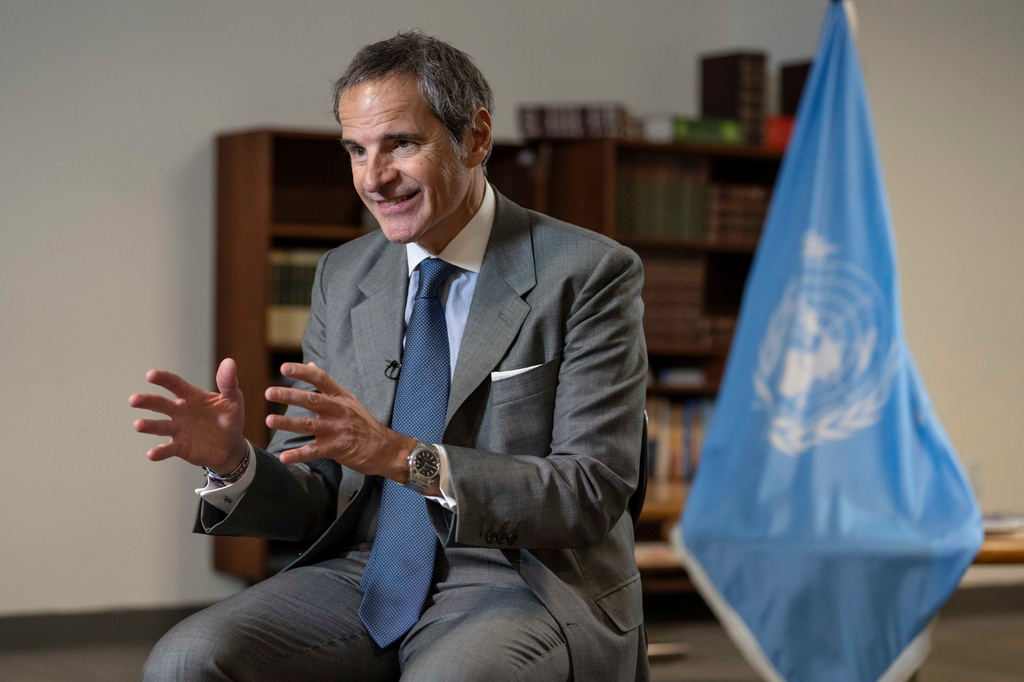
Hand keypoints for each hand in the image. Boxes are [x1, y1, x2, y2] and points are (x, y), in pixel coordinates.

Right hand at [129, 358, 247, 472]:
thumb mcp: (233, 399)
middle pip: (160, 404)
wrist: (231, 446)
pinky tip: (152, 454)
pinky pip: (168, 449)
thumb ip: (228, 383)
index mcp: (191, 396)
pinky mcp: (180, 447)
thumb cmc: (229, 419)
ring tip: (138, 425)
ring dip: (148, 425)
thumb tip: (229, 362)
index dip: (163, 379)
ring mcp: (178, 429)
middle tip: (134, 400)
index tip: (151, 375)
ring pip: (160, 426)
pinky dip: (159, 452)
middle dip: (147, 401)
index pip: (175, 384)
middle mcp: (180, 412)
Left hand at [265, 362, 414, 480]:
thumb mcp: (349, 400)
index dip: (302, 372)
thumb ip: (328, 386)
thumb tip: (311, 364)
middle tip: (269, 393)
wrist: (386, 449)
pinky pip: (315, 451)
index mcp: (341, 397)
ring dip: (288, 423)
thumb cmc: (364, 424)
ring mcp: (339, 430)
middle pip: (312, 400)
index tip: (284, 368)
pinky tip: (284, 457)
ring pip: (310, 424)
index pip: (321, 379)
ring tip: (269, 420)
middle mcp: (340, 410)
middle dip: (290, 395)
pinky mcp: (338, 448)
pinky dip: (298, 455)